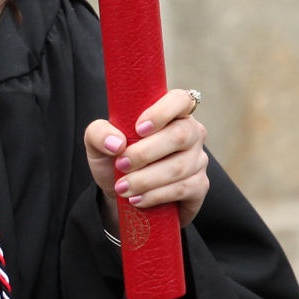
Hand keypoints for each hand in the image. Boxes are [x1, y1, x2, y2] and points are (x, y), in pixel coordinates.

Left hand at [83, 89, 209, 228]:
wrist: (123, 195)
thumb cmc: (116, 160)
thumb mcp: (98, 144)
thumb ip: (99, 133)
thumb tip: (116, 143)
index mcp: (171, 113)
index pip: (180, 99)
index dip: (162, 112)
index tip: (138, 128)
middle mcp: (191, 132)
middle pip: (180, 135)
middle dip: (145, 153)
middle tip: (121, 165)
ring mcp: (199, 159)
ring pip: (179, 167)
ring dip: (146, 179)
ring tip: (123, 187)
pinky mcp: (200, 186)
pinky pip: (183, 189)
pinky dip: (156, 195)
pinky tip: (137, 199)